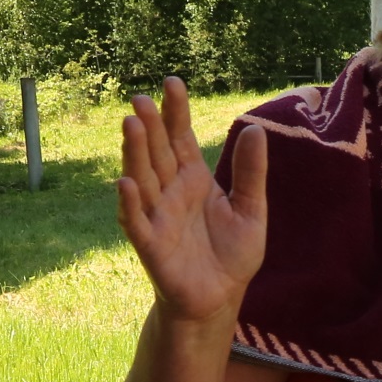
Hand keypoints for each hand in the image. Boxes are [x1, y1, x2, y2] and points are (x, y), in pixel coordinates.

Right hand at [117, 76, 266, 324]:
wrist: (220, 298)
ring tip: (131, 125)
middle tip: (139, 98)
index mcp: (194, 179)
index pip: (181, 138)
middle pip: (157, 153)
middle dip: (149, 126)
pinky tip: (125, 183)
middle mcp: (171, 192)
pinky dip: (130, 203)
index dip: (176, 112)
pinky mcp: (151, 244)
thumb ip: (251, 173)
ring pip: (142, 178)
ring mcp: (158, 216)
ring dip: (134, 153)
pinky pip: (136, 221)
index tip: (173, 82)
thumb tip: (256, 129)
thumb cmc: (231, 255)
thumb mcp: (251, 210)